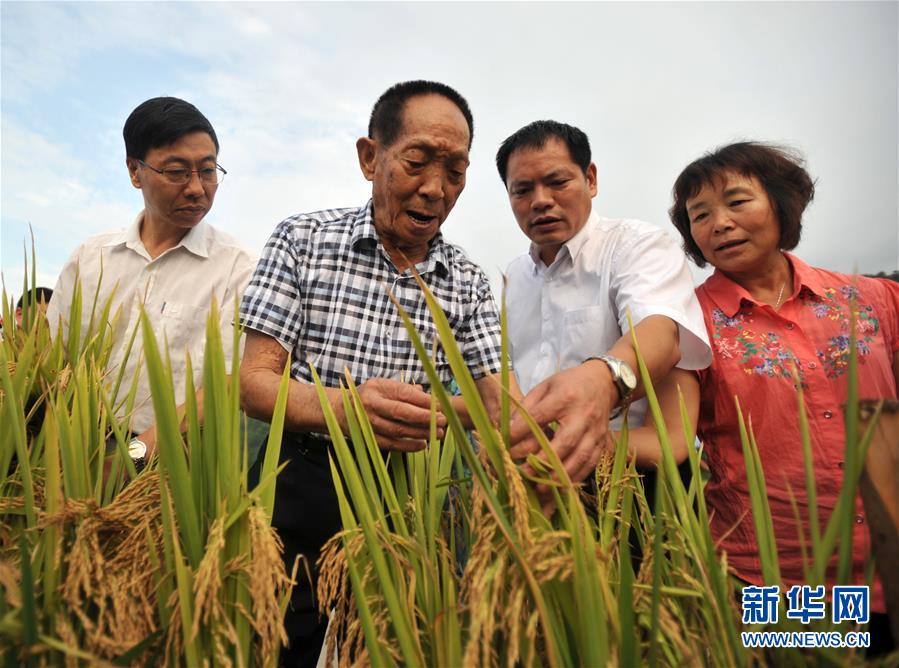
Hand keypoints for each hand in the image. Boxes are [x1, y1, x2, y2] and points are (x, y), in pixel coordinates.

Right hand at [341, 378, 445, 451]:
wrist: (338, 412)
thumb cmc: (367, 396)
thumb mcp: (382, 385)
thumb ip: (403, 389)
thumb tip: (426, 394)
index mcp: (376, 389)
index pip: (403, 394)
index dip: (423, 400)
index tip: (439, 405)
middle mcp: (371, 406)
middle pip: (401, 413)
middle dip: (424, 417)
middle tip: (443, 420)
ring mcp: (369, 424)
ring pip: (398, 431)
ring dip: (420, 433)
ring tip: (438, 434)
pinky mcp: (369, 440)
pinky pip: (391, 445)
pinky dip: (408, 446)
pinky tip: (423, 445)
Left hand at [509, 360, 617, 484]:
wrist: (602, 382)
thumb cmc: (569, 384)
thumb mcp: (546, 386)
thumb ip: (528, 406)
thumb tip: (510, 429)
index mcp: (565, 397)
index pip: (540, 416)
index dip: (521, 431)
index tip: (506, 443)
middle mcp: (583, 415)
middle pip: (564, 442)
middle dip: (542, 460)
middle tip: (523, 472)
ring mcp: (595, 430)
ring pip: (579, 457)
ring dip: (560, 475)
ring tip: (541, 487)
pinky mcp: (602, 442)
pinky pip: (590, 463)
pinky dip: (575, 477)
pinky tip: (561, 487)